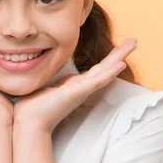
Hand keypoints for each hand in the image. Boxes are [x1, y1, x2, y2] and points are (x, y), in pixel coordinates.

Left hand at [13, 38, 137, 133]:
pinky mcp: (77, 93)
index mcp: (75, 86)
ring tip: (132, 44)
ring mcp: (81, 91)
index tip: (119, 49)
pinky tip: (120, 65)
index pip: (95, 70)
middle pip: (105, 68)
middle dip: (119, 54)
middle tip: (134, 41)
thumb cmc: (33, 107)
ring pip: (104, 72)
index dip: (108, 59)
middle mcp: (81, 88)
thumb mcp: (46, 88)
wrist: (29, 122)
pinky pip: (96, 81)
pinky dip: (109, 73)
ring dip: (119, 58)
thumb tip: (50, 75)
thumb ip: (53, 82)